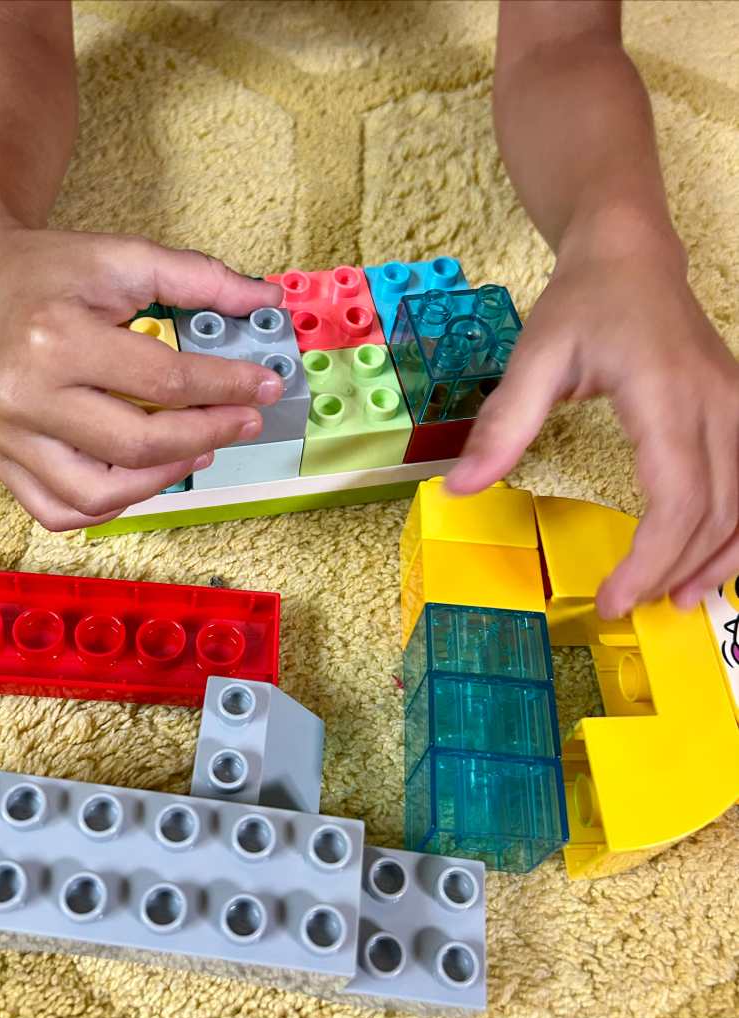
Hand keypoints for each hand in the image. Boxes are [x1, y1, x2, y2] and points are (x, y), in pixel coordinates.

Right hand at [0, 226, 284, 529]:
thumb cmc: (51, 270)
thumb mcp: (124, 256)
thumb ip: (198, 277)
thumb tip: (266, 301)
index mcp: (55, 338)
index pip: (163, 380)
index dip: (227, 386)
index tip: (266, 385)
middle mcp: (23, 396)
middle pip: (136, 445)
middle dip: (208, 435)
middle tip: (246, 421)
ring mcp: (6, 436)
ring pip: (97, 494)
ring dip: (163, 478)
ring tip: (200, 449)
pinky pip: (59, 510)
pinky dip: (110, 503)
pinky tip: (144, 474)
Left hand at [445, 236, 738, 617]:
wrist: (632, 257)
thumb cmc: (583, 304)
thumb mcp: (534, 357)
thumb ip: (503, 424)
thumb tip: (459, 488)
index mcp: (666, 395)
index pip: (678, 498)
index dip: (650, 559)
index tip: (612, 599)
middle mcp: (718, 405)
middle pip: (716, 511)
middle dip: (673, 570)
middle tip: (628, 607)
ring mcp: (737, 407)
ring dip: (717, 559)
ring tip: (676, 600)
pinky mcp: (738, 412)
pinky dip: (735, 530)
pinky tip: (709, 557)